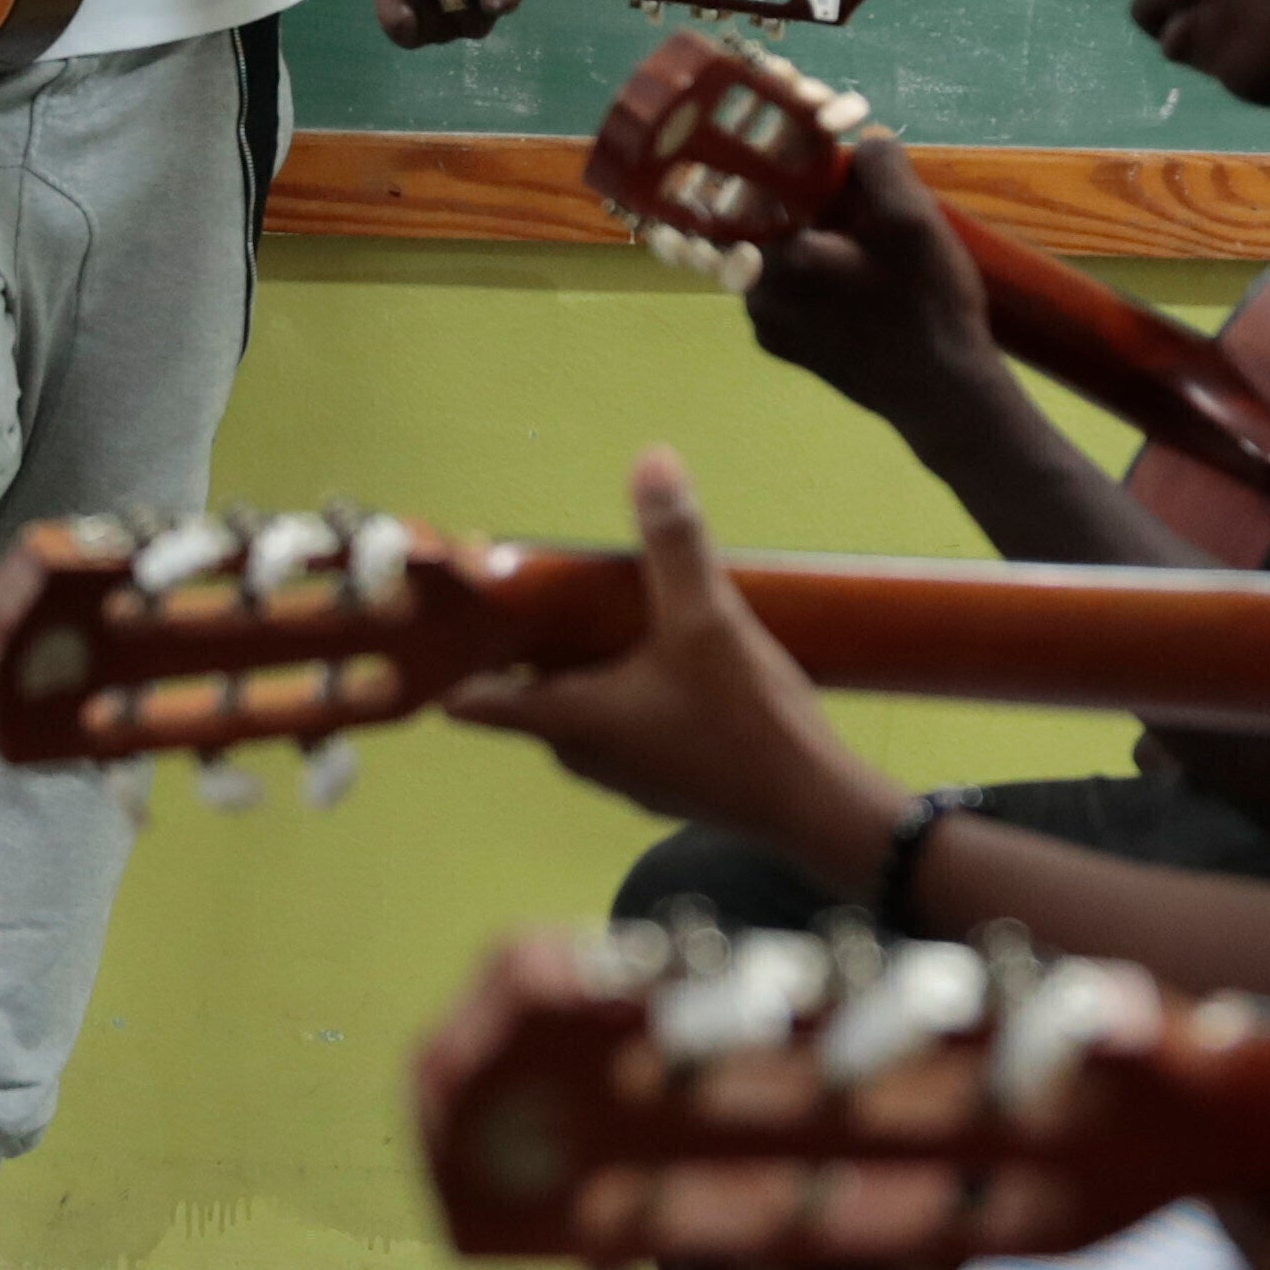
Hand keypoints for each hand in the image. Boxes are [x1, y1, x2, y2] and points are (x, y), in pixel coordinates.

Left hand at [447, 447, 887, 859]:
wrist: (816, 808)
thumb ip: (674, 543)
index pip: (472, 699)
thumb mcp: (707, 620)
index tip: (454, 610)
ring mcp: (624, 777)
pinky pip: (623, 727)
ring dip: (586, 664)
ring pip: (580, 708)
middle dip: (532, 642)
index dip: (452, 657)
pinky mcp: (664, 783)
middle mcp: (582, 755)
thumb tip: (651, 460)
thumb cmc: (746, 722)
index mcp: (569, 720)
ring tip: (611, 607)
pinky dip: (626, 690)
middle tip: (550, 582)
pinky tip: (668, 655)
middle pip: (528, 693)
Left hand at [737, 131, 1005, 423]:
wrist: (943, 396)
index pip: (751, 187)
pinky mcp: (787, 349)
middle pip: (761, 222)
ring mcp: (767, 326)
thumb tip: (860, 141)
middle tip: (850, 197)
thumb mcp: (915, 221)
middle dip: (800, 199)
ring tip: (858, 235)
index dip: (783, 157)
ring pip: (774, 256)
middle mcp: (754, 294)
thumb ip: (880, 165)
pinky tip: (855, 274)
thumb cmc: (927, 306)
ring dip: (807, 236)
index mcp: (773, 259)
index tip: (820, 154)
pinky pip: (787, 290)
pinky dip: (812, 273)